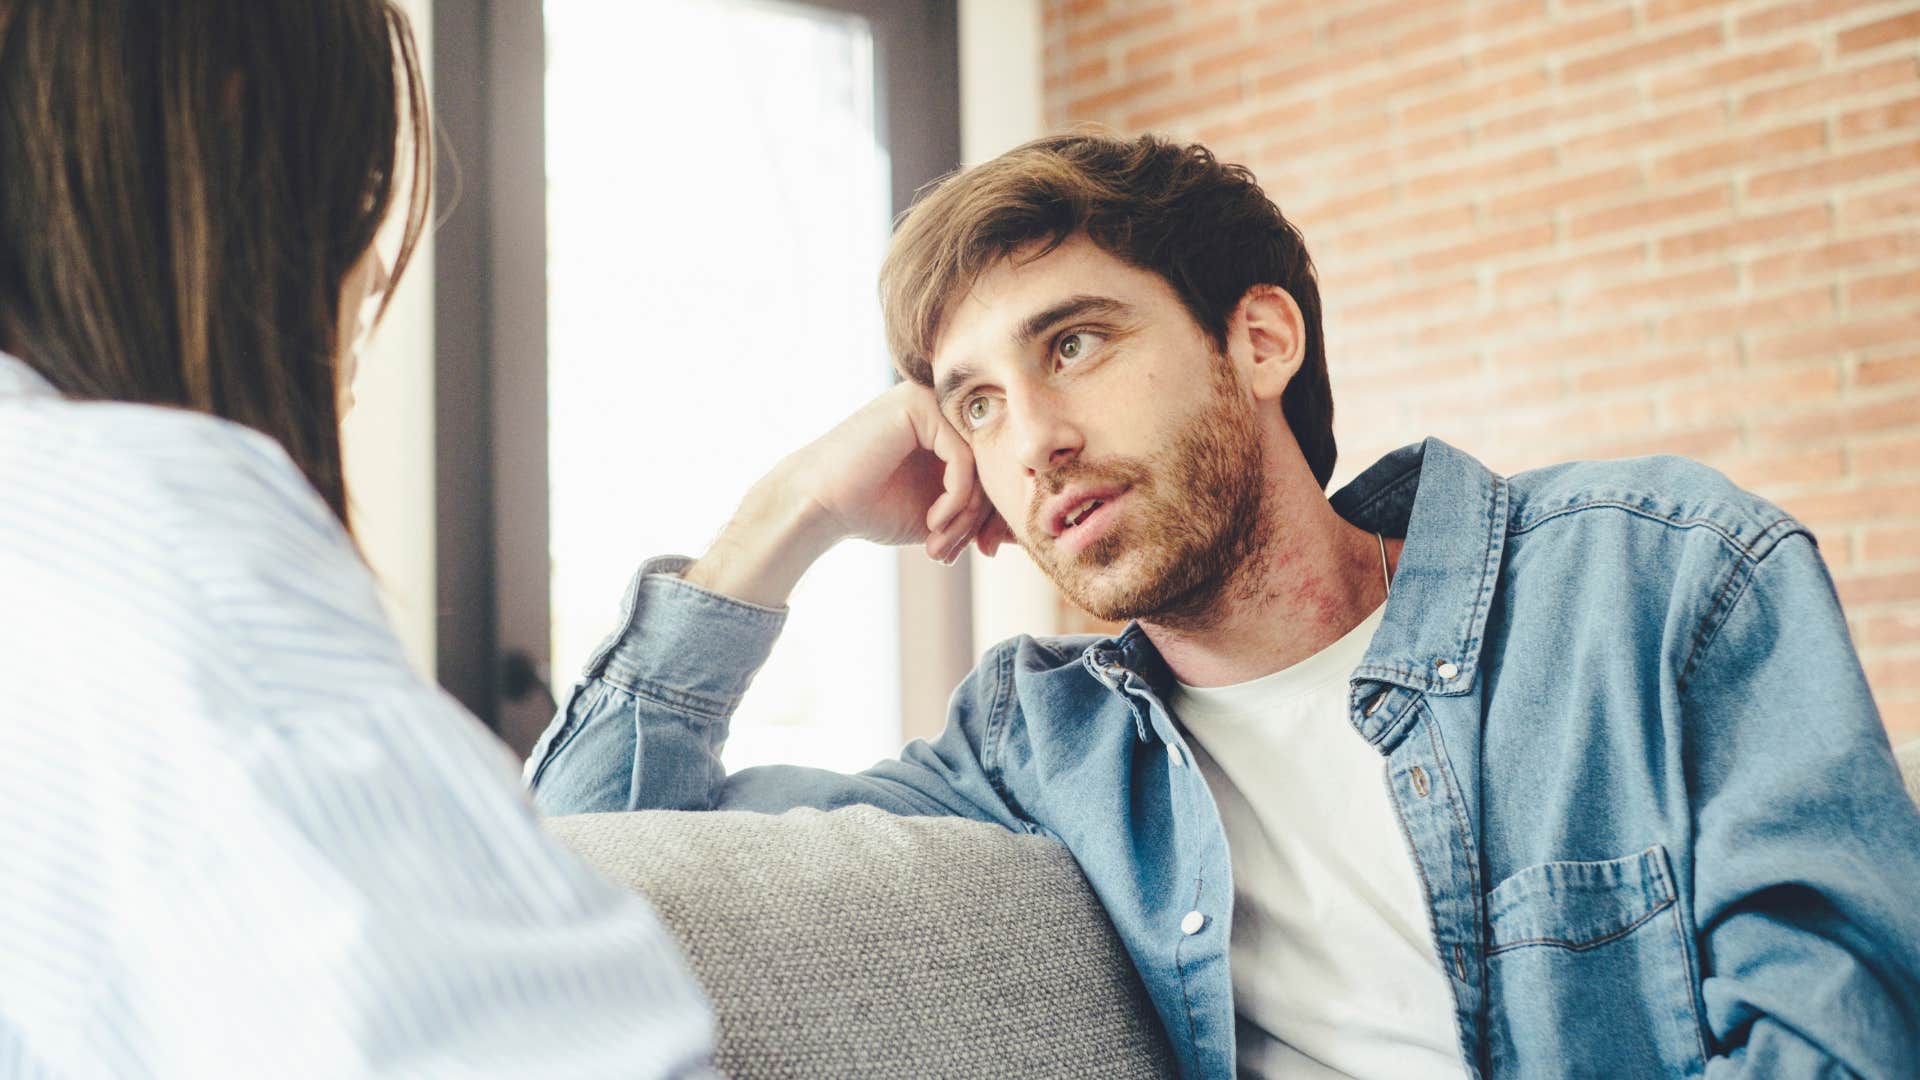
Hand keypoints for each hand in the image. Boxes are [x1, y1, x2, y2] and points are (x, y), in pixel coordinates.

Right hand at [793, 381, 1000, 562]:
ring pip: (981, 463)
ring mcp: (930, 400)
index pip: (994, 466)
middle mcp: (942, 406)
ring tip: (939, 543)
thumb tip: (1021, 530)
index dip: (994, 514)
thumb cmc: (872, 508)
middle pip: (992, 463)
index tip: (982, 551)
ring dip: (966, 515)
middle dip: (980, 519)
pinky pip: (963, 459)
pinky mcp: (918, 406)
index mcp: (949, 426)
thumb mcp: (940, 514)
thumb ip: (978, 511)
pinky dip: (955, 499)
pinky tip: (933, 521)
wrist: (819, 506)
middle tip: (954, 552)